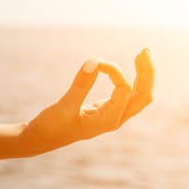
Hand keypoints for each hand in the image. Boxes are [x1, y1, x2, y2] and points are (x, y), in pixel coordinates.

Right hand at [23, 48, 153, 154]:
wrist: (41, 139)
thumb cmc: (51, 126)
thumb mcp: (65, 105)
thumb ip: (80, 84)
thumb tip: (94, 60)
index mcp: (108, 120)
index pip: (125, 89)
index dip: (114, 71)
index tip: (96, 63)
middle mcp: (114, 119)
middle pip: (143, 95)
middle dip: (147, 73)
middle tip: (144, 50)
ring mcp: (111, 116)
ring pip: (138, 96)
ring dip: (143, 76)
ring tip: (142, 54)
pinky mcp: (105, 111)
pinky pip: (127, 96)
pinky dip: (132, 81)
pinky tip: (128, 70)